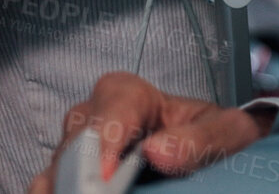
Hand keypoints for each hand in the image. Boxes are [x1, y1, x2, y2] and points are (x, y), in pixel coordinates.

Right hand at [28, 72, 275, 192]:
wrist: (214, 149)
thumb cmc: (216, 132)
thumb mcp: (226, 131)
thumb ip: (199, 139)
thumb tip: (156, 152)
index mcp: (126, 95)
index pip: (106, 119)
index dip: (101, 148)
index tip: (103, 178)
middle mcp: (91, 119)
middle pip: (73, 149)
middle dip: (80, 179)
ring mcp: (76, 152)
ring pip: (54, 174)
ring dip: (64, 189)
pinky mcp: (72, 177)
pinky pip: (53, 188)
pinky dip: (61, 193)